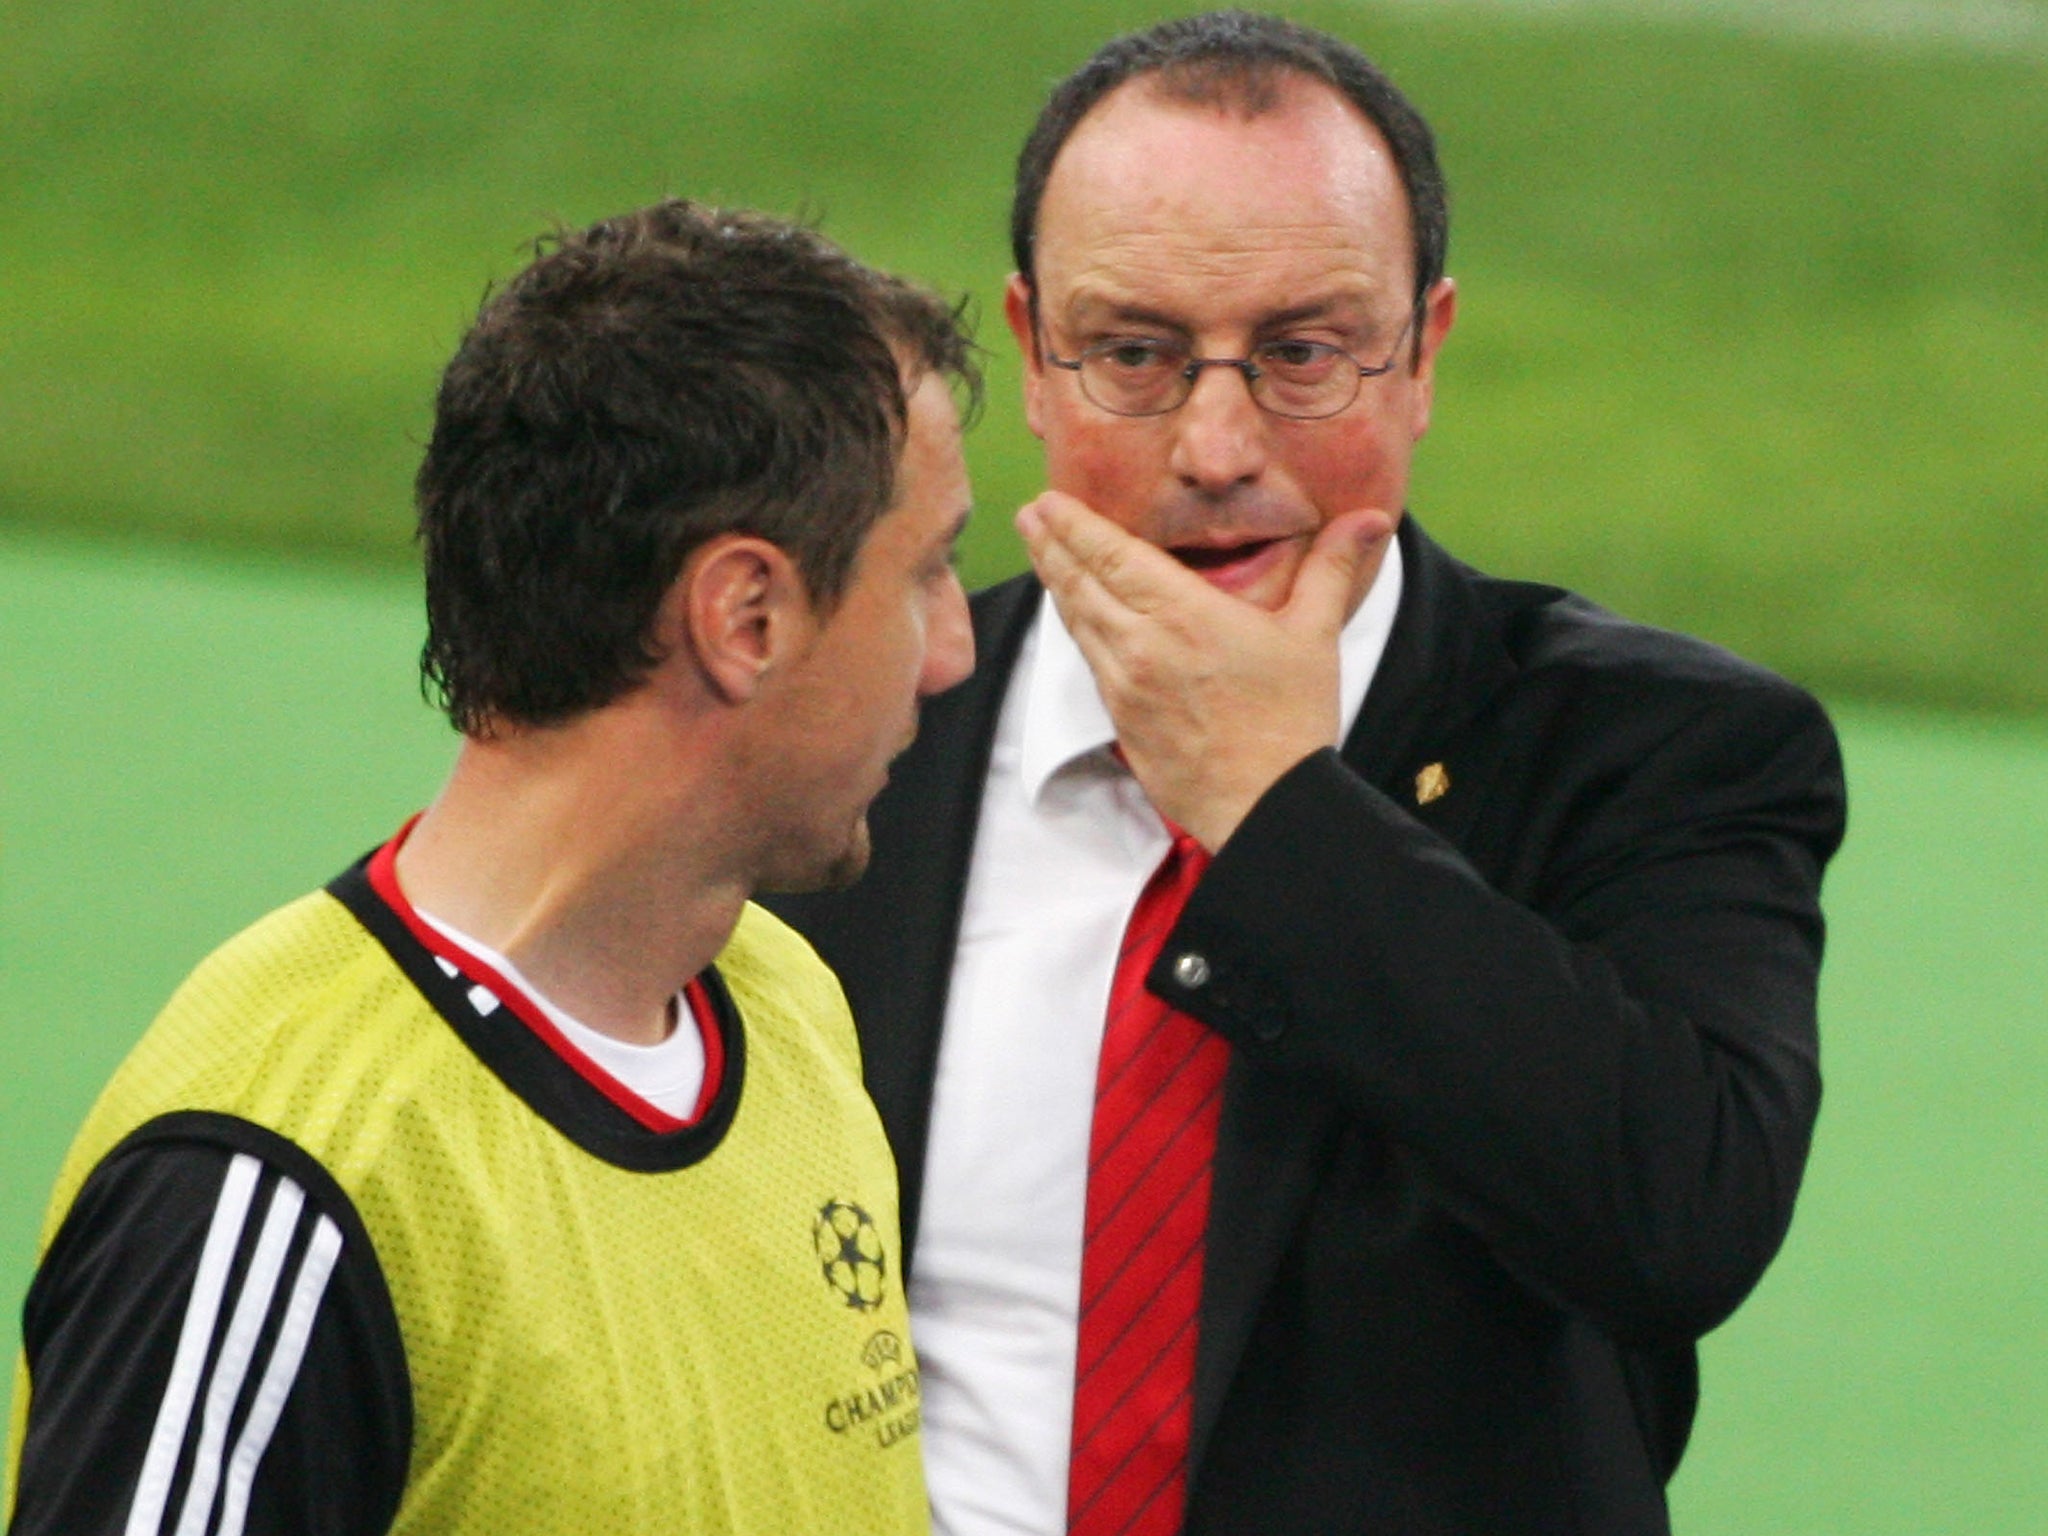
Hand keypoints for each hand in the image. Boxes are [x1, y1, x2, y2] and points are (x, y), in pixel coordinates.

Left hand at [1016, 492, 1393, 850]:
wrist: (1264, 806)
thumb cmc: (1290, 723)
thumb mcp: (1315, 635)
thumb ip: (1330, 568)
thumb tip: (1371, 518)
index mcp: (1183, 614)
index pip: (1112, 555)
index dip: (1074, 525)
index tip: (1049, 500)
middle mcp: (1141, 643)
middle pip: (1080, 582)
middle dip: (1051, 543)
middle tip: (1029, 512)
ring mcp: (1124, 682)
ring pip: (1077, 619)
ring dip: (1055, 580)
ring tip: (1040, 550)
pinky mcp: (1120, 716)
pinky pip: (1088, 658)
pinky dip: (1075, 625)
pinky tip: (1074, 613)